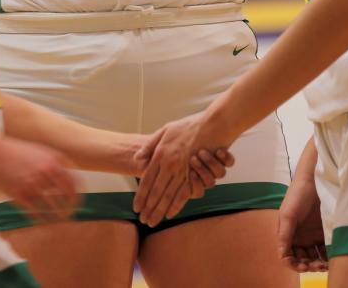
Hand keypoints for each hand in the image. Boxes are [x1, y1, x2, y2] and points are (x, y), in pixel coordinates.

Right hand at [0, 136, 77, 222]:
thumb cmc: (17, 152)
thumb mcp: (40, 151)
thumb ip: (54, 163)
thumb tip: (68, 180)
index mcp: (54, 160)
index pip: (74, 182)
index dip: (78, 195)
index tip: (77, 204)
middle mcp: (46, 171)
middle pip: (67, 196)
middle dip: (70, 208)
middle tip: (70, 216)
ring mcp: (33, 183)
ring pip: (52, 207)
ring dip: (57, 217)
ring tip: (58, 223)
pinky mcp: (19, 194)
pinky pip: (35, 212)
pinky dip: (41, 220)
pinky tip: (43, 223)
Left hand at [132, 111, 233, 225]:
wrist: (211, 124)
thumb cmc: (187, 126)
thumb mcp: (165, 130)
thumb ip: (149, 146)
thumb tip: (137, 159)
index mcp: (160, 155)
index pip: (146, 180)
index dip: (140, 196)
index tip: (136, 208)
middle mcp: (169, 165)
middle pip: (155, 192)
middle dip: (148, 208)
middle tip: (143, 220)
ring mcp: (182, 171)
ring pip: (168, 196)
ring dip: (159, 210)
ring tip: (153, 222)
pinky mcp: (195, 174)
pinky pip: (184, 194)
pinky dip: (176, 206)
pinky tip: (170, 214)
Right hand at [277, 177, 326, 272]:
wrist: (315, 181)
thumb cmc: (297, 195)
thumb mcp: (288, 214)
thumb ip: (285, 234)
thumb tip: (282, 256)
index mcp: (286, 235)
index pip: (287, 257)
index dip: (294, 265)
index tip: (304, 266)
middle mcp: (298, 238)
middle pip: (302, 260)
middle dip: (309, 266)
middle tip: (319, 266)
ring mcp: (311, 236)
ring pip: (314, 257)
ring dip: (319, 264)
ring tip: (326, 264)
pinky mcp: (323, 233)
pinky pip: (325, 250)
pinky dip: (328, 256)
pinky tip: (333, 258)